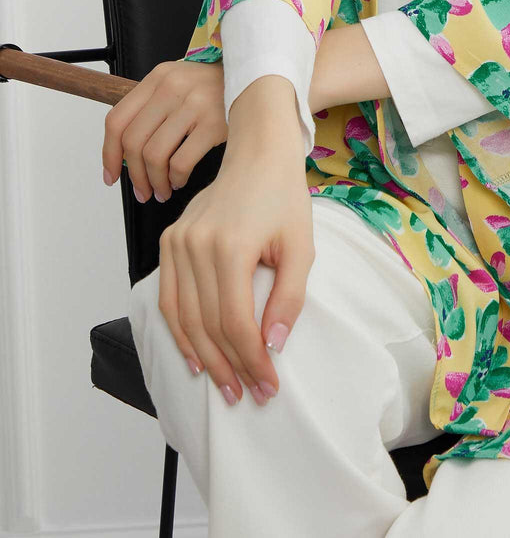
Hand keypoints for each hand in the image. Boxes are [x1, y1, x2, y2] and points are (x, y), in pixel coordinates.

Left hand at [103, 59, 226, 203]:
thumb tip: (125, 155)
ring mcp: (194, 103)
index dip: (108, 153)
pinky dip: (176, 178)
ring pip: (154, 155)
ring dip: (155, 182)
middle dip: (134, 176)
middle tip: (142, 191)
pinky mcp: (214, 122)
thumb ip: (152, 109)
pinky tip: (180, 180)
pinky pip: (181, 162)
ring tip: (162, 190)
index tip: (111, 175)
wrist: (258, 80)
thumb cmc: (215, 90)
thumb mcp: (179, 85)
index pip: (117, 119)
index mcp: (158, 78)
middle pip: (133, 142)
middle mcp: (172, 87)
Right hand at [156, 143, 313, 404]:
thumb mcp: (301, 246)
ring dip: (204, 358)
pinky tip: (197, 357)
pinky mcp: (170, 241)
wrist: (258, 154)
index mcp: (230, 245)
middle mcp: (196, 245)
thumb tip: (273, 345)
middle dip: (231, 367)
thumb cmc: (284, 198)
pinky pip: (169, 298)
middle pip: (208, 325)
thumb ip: (288, 298)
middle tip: (250, 395)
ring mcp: (178, 242)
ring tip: (225, 387)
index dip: (252, 360)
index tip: (269, 385)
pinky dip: (180, 332)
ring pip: (184, 318)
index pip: (236, 321)